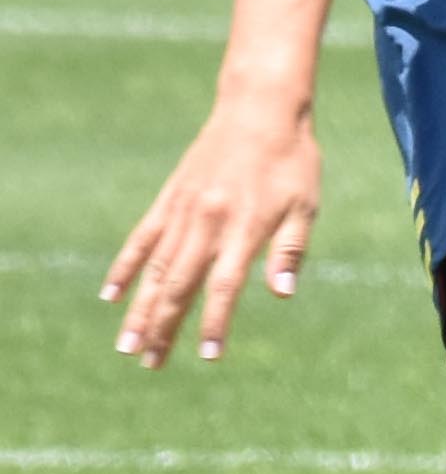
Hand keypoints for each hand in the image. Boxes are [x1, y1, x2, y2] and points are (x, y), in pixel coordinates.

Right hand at [104, 98, 322, 368]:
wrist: (259, 109)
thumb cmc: (293, 160)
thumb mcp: (306, 203)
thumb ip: (291, 249)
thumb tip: (283, 294)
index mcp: (245, 226)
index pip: (225, 286)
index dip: (215, 323)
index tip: (209, 355)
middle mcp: (208, 222)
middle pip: (180, 285)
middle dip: (165, 327)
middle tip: (151, 363)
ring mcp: (183, 211)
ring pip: (155, 269)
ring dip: (140, 308)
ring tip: (128, 345)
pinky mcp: (170, 199)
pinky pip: (142, 239)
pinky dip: (125, 267)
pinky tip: (111, 296)